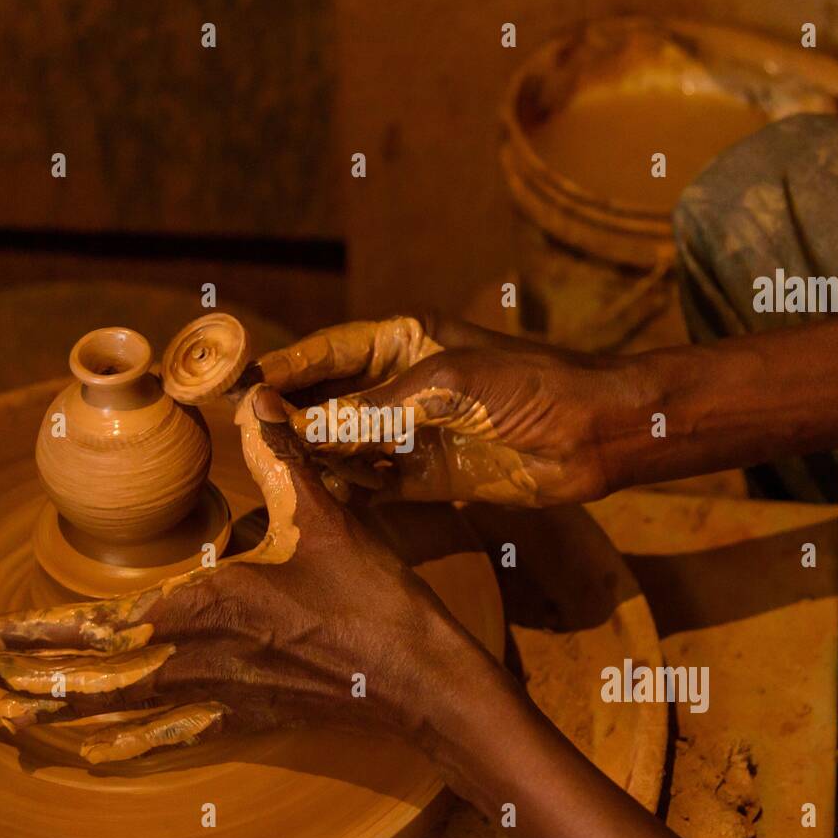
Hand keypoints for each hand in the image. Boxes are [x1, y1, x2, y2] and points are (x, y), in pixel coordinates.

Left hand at [0, 385, 494, 764]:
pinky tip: (93, 757)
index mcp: (206, 605)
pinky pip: (170, 741)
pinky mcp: (244, 720)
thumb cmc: (369, 598)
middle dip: (29, 675)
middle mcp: (198, 659)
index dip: (38, 632)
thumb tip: (253, 395)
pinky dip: (125, 748)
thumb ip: (278, 453)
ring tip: (8, 718)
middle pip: (93, 677)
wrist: (417, 679)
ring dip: (60, 714)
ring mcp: (217, 697)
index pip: (100, 623)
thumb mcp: (321, 514)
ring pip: (120, 713)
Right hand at [253, 314, 632, 506]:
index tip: (239, 380)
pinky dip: (347, 488)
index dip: (285, 366)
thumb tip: (311, 429)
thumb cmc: (533, 385)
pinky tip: (317, 496)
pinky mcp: (429, 475)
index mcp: (407, 340)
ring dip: (314, 455)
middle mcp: (403, 384)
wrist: (597, 434)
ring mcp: (414, 431)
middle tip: (243, 430)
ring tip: (270, 468)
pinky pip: (374, 481)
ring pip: (345, 443)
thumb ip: (379, 408)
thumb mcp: (451, 384)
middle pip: (330, 399)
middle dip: (290, 414)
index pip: (329, 352)